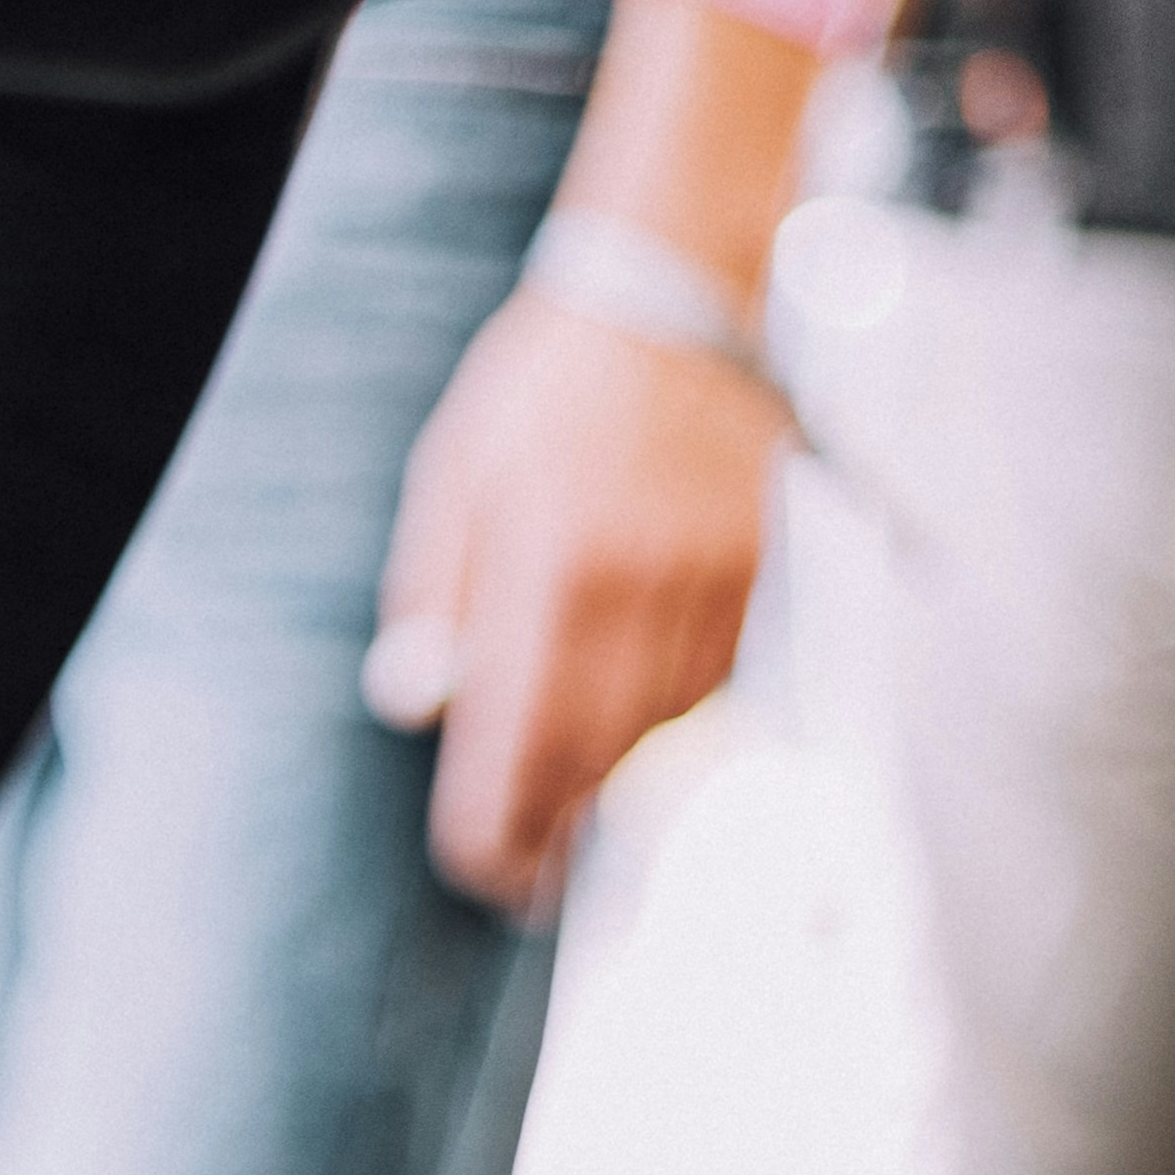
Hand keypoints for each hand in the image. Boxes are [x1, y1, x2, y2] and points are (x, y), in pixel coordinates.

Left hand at [369, 287, 790, 914]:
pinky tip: (630, 724)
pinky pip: (709, 679)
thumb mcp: (452, 482)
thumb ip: (432, 601)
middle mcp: (638, 583)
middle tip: (522, 885)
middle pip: (596, 753)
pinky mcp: (755, 566)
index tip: (482, 874)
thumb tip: (419, 710)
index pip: (521, 739)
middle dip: (554, 827)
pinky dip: (664, 717)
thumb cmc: (542, 391)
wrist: (674, 289)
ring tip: (567, 815)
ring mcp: (709, 578)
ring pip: (660, 725)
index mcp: (549, 565)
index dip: (500, 825)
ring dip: (609, 779)